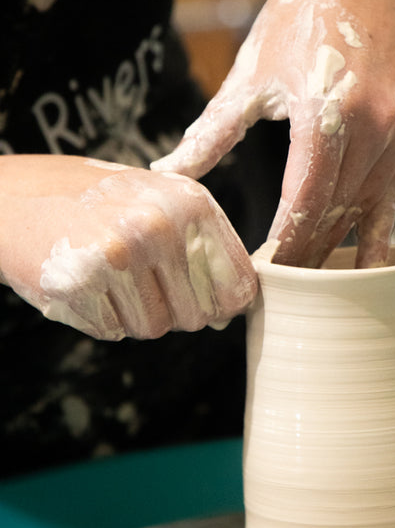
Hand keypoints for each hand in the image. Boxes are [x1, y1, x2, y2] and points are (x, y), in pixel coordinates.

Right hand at [0, 155, 256, 338]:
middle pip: (197, 315)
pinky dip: (100, 317)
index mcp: (190, 202)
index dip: (222, 304)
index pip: (239, 285)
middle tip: (137, 278)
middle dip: (170, 308)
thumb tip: (228, 312)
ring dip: (132, 314)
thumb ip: (198, 248)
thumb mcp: (154, 200)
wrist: (10, 196)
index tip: (203, 300)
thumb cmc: (89, 199)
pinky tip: (83, 282)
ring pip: (155, 328)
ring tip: (106, 274)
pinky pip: (114, 330)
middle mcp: (159, 226)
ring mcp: (120, 255)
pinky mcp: (82, 283)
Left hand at [152, 0, 394, 267]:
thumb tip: (168, 173)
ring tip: (314, 277)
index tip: (267, 274)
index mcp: (325, 114)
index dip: (287, 243)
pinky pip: (393, 189)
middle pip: (337, 211)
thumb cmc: (296, 22)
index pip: (304, 201)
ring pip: (368, 205)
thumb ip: (212, 132)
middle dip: (309, 252)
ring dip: (339, 241)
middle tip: (285, 287)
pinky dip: (375, 221)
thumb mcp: (250, 75)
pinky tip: (361, 254)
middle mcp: (373, 126)